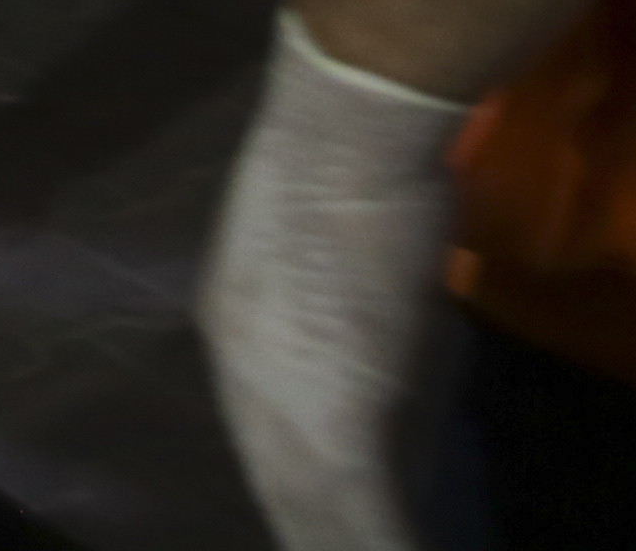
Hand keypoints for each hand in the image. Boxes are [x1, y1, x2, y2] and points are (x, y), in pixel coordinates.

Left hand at [200, 10, 476, 550]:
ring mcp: (281, 402)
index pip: (266, 432)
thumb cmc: (357, 158)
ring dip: (345, 546)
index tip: (326, 515)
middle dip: (313, 529)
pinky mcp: (337, 419)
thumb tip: (400, 374)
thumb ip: (369, 324)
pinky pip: (365, 515)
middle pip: (280, 485)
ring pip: (313, 513)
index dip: (298, 483)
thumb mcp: (354, 257)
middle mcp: (243, 377)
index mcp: (235, 333)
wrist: (353, 127)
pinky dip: (386, 548)